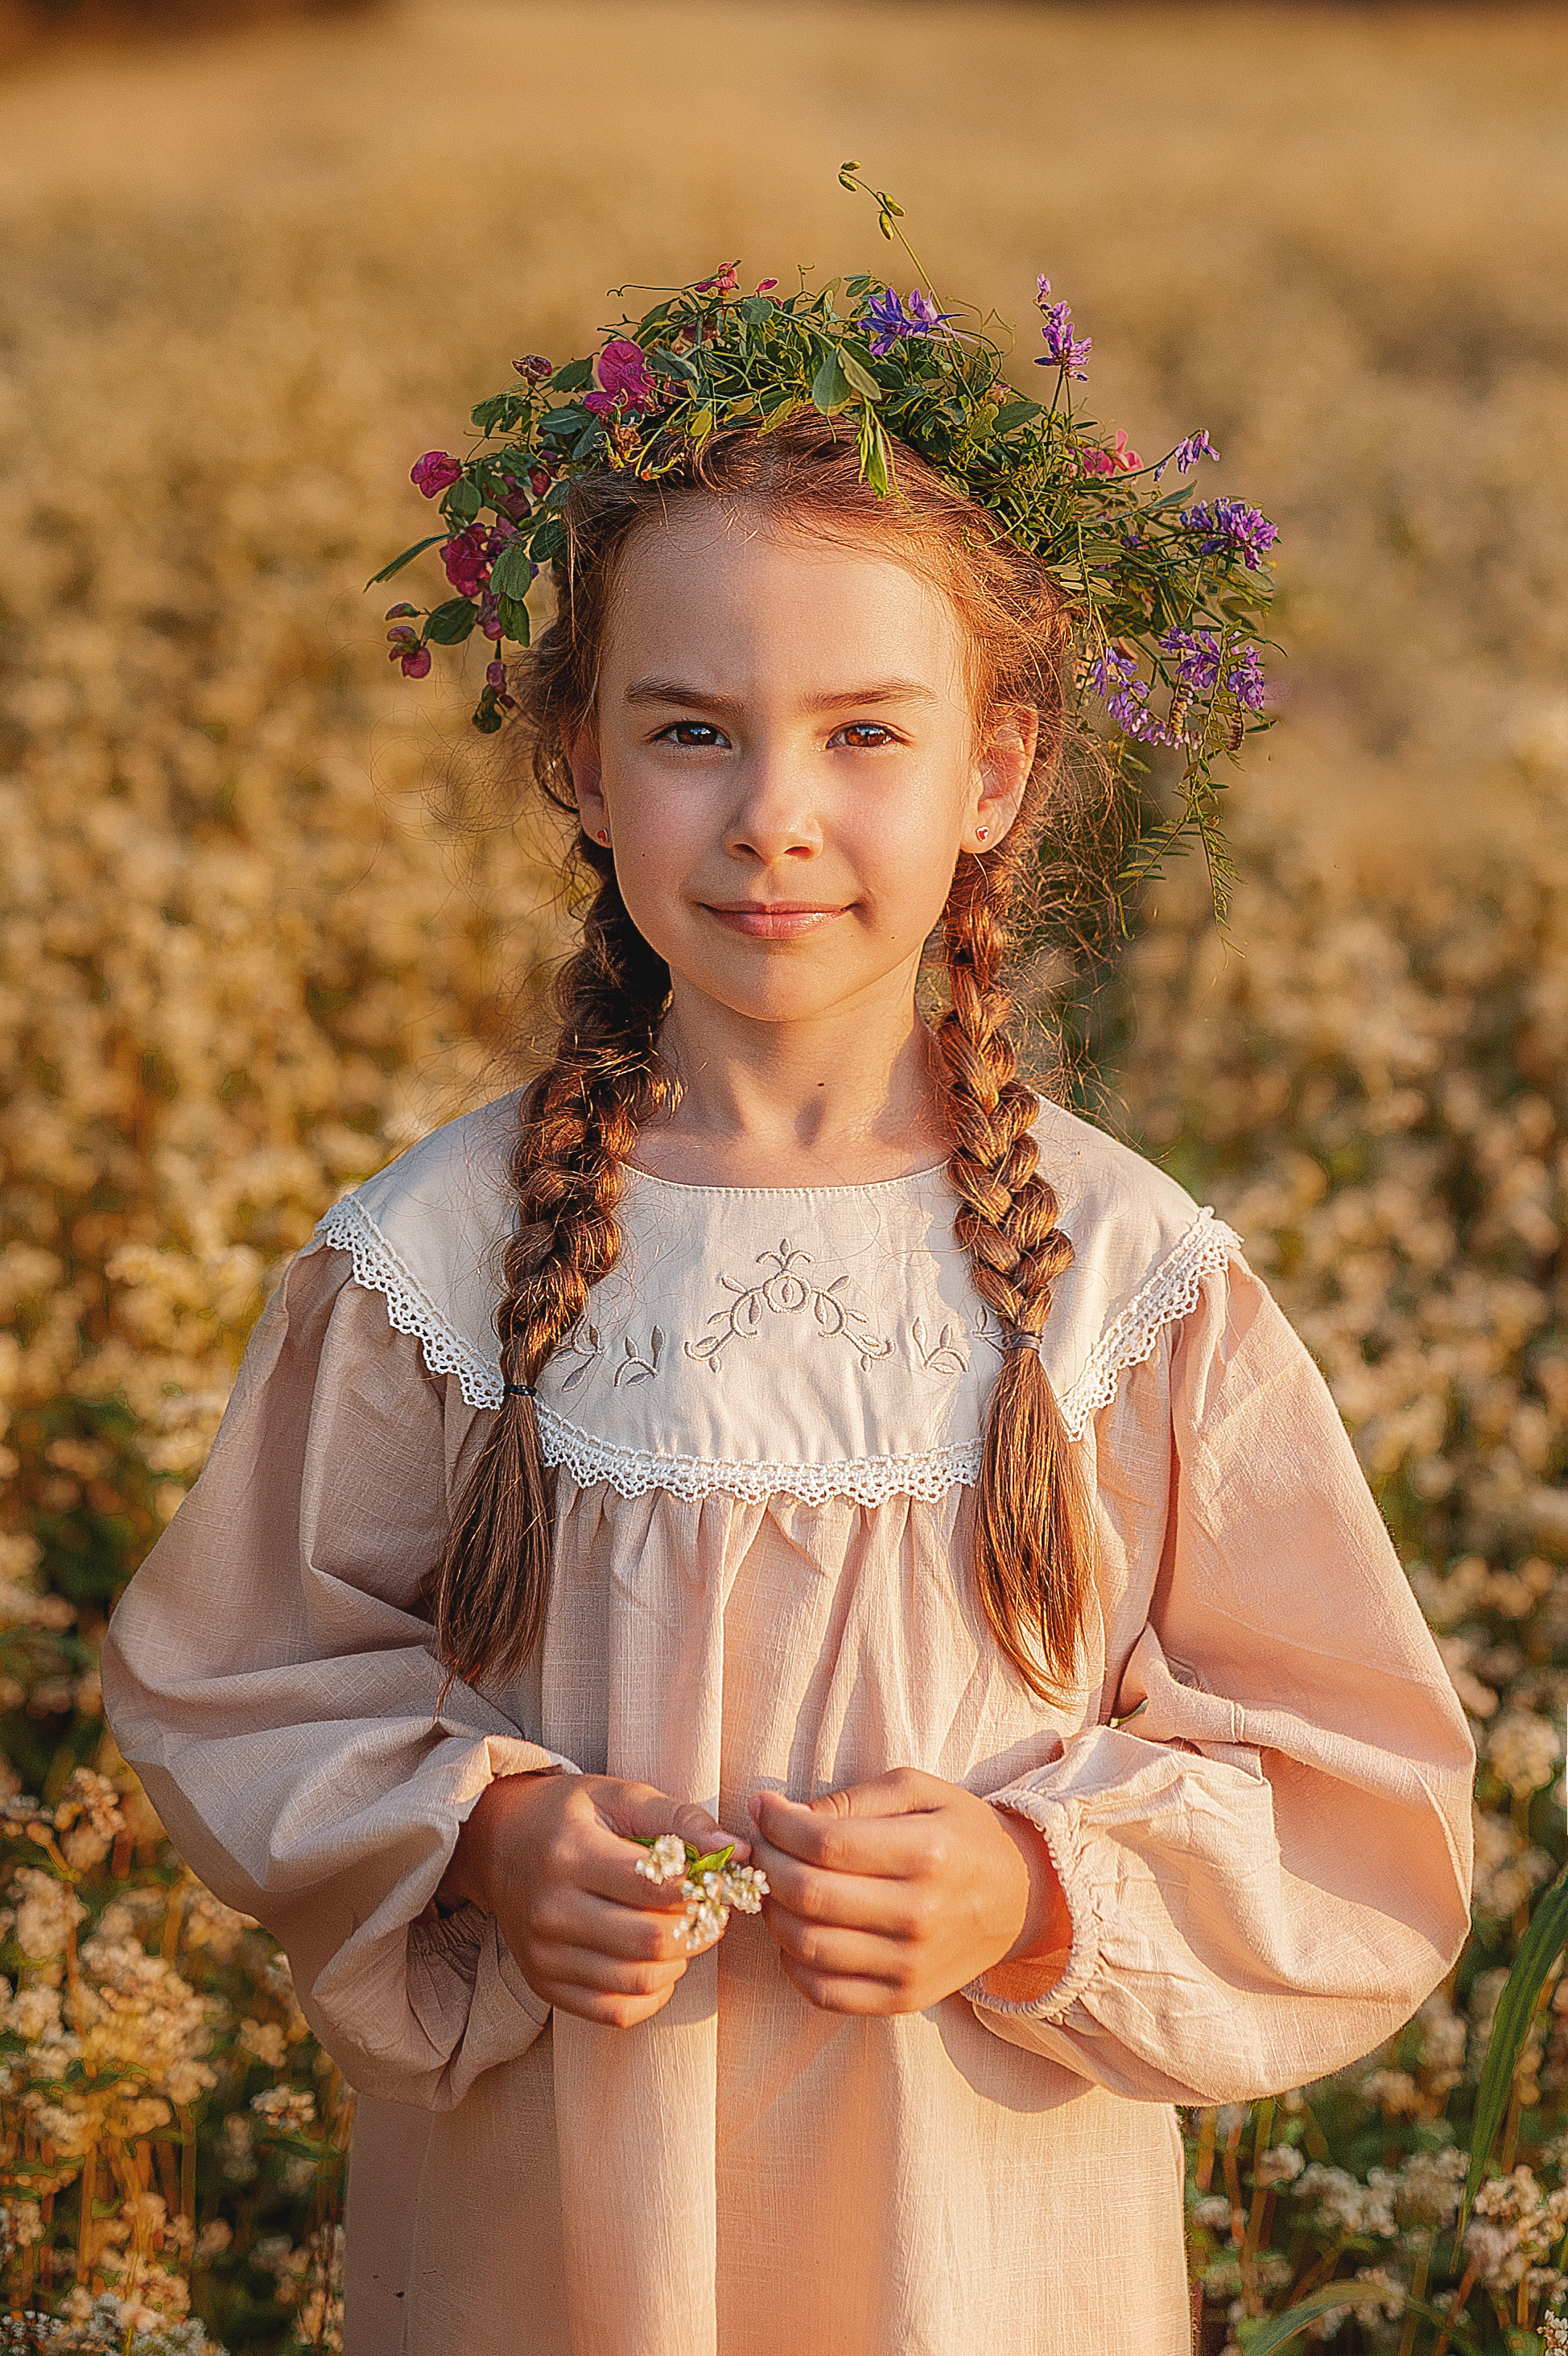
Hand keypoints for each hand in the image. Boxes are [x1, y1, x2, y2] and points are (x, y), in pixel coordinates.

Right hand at [441, 1771, 749, 2029]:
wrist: (497, 1845)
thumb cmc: (569, 1815)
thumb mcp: (619, 1795)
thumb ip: (680, 1818)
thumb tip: (738, 1850)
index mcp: (570, 1854)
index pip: (656, 1887)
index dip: (703, 1887)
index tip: (718, 1878)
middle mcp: (551, 1911)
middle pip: (652, 1941)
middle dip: (698, 1928)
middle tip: (709, 1909)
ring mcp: (544, 1956)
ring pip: (640, 1983)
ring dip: (679, 1962)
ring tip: (681, 1931)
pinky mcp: (544, 1986)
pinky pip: (616, 2012)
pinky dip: (652, 1994)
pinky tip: (656, 1962)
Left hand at [748, 1766, 1069, 2016]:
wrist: (1020, 1897)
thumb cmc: (961, 1833)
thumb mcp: (918, 1790)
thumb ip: (853, 1798)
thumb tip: (784, 1816)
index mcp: (926, 1852)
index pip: (824, 1843)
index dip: (778, 1825)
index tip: (762, 1808)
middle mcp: (919, 1915)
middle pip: (808, 1895)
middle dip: (766, 1864)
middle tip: (759, 1845)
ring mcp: (911, 1966)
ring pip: (807, 1946)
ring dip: (771, 1912)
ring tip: (775, 1885)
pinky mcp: (904, 1999)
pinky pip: (824, 1992)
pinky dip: (793, 1962)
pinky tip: (797, 1930)